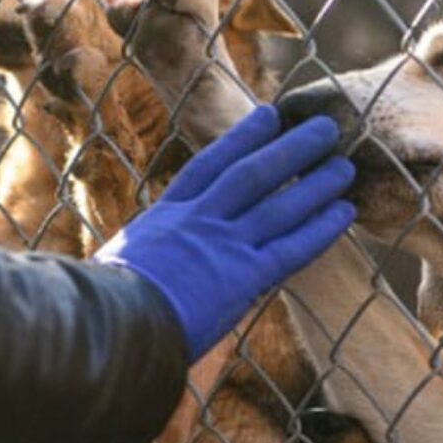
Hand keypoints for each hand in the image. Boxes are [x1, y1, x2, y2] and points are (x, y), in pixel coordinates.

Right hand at [96, 106, 355, 361]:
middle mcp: (198, 222)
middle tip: (324, 129)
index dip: (242, 138)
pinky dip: (320, 228)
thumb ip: (137, 260)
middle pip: (252, 174)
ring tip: (345, 164)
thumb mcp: (115, 267)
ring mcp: (221, 246)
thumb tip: (130, 268)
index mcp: (165, 217)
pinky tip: (346, 213)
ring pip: (278, 203)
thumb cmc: (97, 307)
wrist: (105, 326)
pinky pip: (291, 248)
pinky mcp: (242, 278)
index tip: (269, 116)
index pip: (208, 167)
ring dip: (315, 183)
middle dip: (291, 149)